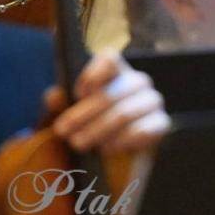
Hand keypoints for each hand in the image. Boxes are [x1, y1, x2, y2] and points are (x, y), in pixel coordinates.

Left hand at [46, 51, 169, 154]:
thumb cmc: (90, 126)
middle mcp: (138, 82)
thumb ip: (60, 104)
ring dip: (98, 130)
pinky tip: (107, 149)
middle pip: (112, 92)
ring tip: (80, 143)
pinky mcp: (161, 123)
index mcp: (116, 72)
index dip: (92, 74)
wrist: (115, 155)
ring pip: (125, 113)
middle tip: (63, 131)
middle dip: (84, 114)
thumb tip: (53, 96)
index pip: (110, 59)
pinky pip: (143, 130)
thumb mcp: (70, 114)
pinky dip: (121, 141)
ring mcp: (152, 101)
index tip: (78, 94)